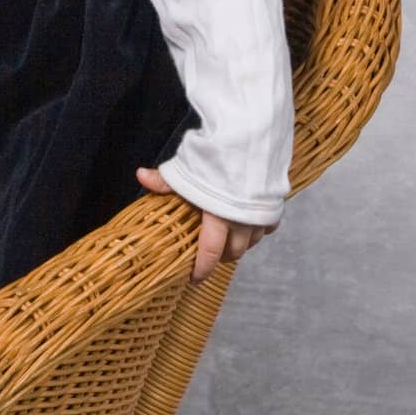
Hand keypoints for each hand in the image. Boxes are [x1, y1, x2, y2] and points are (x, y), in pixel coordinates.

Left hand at [135, 166, 278, 284]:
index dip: (202, 269)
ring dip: (239, 244)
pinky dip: (256, 229)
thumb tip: (140, 176)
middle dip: (221, 257)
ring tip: (227, 239)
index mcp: (218, 217)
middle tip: (209, 255)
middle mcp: (242, 222)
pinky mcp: (275, 205)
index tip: (195, 278)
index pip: (211, 254)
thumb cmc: (218, 153)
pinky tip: (247, 223)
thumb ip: (166, 179)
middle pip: (234, 253)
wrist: (255, 136)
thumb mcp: (188, 167)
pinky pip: (267, 227)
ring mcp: (261, 215)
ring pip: (251, 242)